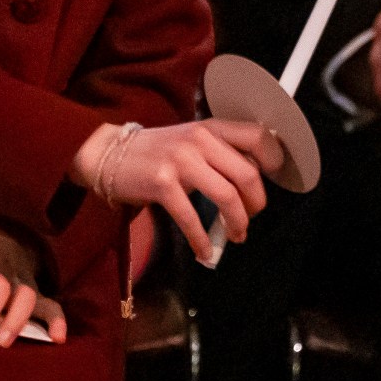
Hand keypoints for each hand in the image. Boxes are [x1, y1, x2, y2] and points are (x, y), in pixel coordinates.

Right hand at [70, 119, 284, 258]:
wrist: (108, 153)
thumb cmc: (155, 152)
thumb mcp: (191, 141)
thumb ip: (219, 152)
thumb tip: (252, 180)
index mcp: (211, 128)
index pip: (257, 137)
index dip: (273, 160)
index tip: (273, 181)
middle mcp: (200, 140)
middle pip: (248, 174)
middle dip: (257, 203)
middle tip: (253, 217)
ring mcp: (181, 160)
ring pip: (227, 196)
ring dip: (238, 223)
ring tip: (238, 235)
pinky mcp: (162, 183)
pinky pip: (192, 218)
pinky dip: (202, 240)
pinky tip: (205, 252)